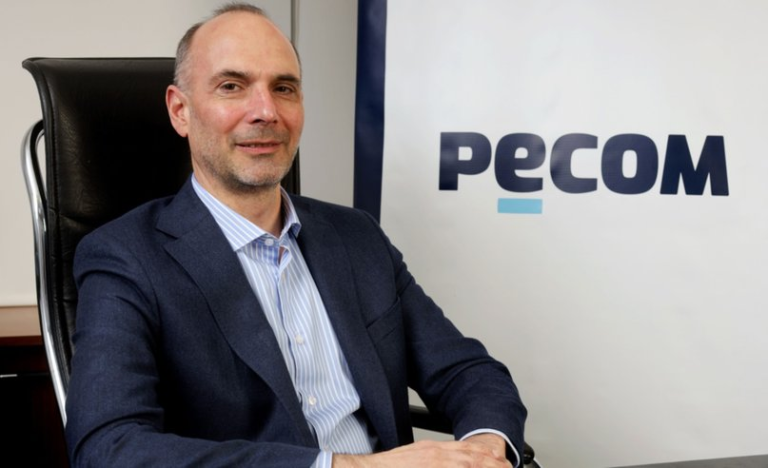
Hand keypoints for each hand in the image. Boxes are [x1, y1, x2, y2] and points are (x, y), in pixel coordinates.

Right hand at [332, 438, 511, 467]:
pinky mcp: (429, 467)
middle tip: (507, 465)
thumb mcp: (414, 458)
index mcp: (432, 451)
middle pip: (472, 457)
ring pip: (466, 464)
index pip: (466, 451)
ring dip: (485, 466)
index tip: (499, 461)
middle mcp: (435, 455)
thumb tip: (440, 463)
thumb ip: (431, 461)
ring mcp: (433, 463)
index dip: (485, 456)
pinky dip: (468, 467)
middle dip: (492, 463)